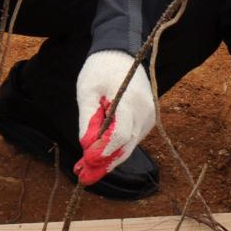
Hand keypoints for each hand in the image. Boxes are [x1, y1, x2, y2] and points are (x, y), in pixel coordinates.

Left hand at [75, 49, 157, 183]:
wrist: (120, 52)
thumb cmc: (100, 69)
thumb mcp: (87, 91)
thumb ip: (88, 120)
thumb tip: (86, 147)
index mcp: (130, 101)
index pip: (119, 136)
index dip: (102, 151)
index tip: (84, 161)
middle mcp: (145, 112)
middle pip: (125, 147)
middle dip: (103, 164)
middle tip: (82, 177)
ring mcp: (149, 117)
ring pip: (128, 146)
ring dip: (108, 159)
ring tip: (84, 168)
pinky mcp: (146, 120)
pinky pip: (131, 139)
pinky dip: (115, 148)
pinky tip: (97, 154)